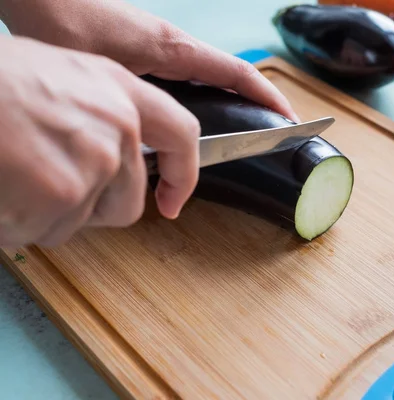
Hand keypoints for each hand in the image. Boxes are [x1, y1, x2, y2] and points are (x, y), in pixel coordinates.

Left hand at [0, 0, 299, 121]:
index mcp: (176, 51)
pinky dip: (207, 97)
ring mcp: (164, 47)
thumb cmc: (68, 23)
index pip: (237, 75)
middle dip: (258, 104)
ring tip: (240, 133)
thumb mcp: (106, 75)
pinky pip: (190, 77)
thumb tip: (149, 150)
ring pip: (211, 78)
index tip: (289, 122)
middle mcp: (176, 47)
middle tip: (270, 135)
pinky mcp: (148, 49)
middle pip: (232, 78)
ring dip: (234, 102)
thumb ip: (134, 110)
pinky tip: (196, 118)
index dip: (268, 99)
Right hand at [0, 35, 199, 246]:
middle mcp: (118, 128)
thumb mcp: (61, 75)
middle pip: (127, 201)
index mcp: (120, 91)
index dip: (182, 174)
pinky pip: (45, 231)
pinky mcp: (62, 194)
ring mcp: (94, 163)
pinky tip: (4, 189)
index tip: (174, 199)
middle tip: (46, 182)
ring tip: (14, 175)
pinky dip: (19, 223)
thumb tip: (115, 151)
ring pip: (82, 221)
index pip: (181, 136)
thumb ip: (100, 113)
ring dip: (47, 214)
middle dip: (90, 206)